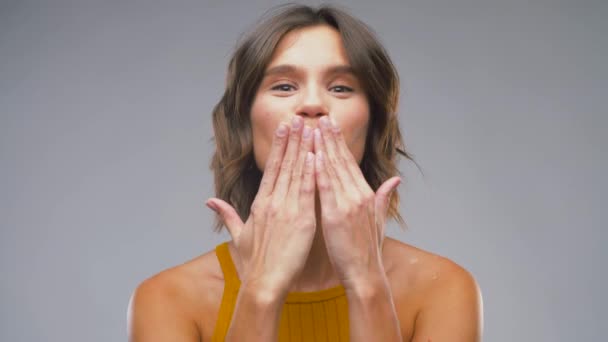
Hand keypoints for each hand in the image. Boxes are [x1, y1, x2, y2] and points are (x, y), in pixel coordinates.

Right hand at [206, 116, 316, 297]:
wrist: (263, 283)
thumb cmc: (253, 263)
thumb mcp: (237, 235)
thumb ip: (226, 215)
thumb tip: (209, 201)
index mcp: (259, 203)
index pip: (271, 168)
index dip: (278, 147)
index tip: (284, 128)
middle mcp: (272, 202)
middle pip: (283, 165)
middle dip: (291, 140)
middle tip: (298, 118)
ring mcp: (286, 209)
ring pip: (296, 173)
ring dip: (303, 149)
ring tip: (309, 128)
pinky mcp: (301, 220)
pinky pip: (307, 192)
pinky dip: (311, 173)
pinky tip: (315, 156)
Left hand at [313, 116, 400, 288]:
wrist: (365, 274)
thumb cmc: (367, 251)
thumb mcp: (379, 220)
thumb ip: (384, 197)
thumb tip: (395, 180)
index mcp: (366, 195)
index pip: (350, 163)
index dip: (340, 143)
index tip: (332, 126)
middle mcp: (358, 195)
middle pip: (342, 161)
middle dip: (331, 137)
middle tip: (322, 117)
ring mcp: (348, 204)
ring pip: (333, 169)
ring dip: (322, 147)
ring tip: (313, 128)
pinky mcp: (335, 215)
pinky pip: (325, 188)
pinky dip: (318, 170)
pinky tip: (311, 155)